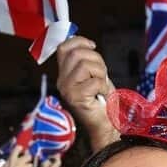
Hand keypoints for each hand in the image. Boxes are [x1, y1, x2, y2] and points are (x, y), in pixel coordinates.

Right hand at [0, 146, 32, 166]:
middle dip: (27, 155)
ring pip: (30, 163)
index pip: (17, 149)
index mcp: (11, 159)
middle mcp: (19, 162)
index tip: (19, 148)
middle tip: (25, 156)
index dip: (19, 148)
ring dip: (29, 163)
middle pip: (28, 155)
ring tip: (27, 165)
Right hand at [56, 36, 118, 151]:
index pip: (63, 48)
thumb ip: (86, 61)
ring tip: (102, 85)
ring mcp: (67, 90)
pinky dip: (103, 87)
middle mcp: (62, 81)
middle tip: (101, 74)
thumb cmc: (101, 101)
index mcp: (64, 73)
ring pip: (85, 65)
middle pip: (76, 53)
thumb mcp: (93, 75)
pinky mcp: (75, 98)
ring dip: (100, 73)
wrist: (105, 125)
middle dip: (96, 59)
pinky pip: (94, 81)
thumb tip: (87, 44)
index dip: (79, 41)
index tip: (92, 47)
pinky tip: (102, 94)